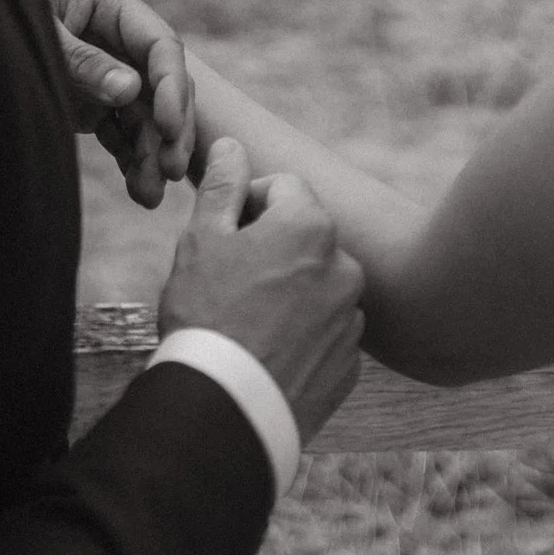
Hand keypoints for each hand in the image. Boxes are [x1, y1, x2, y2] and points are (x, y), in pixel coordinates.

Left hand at [46, 0, 195, 208]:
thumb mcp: (41, 33)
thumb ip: (83, 61)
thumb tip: (130, 90)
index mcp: (112, 4)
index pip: (160, 44)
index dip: (171, 86)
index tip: (168, 127)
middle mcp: (119, 39)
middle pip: (163, 84)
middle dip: (172, 128)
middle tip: (173, 169)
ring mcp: (110, 72)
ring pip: (146, 115)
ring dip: (153, 154)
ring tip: (149, 195)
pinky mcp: (97, 102)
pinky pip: (123, 132)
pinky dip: (132, 159)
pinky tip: (138, 189)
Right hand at [160, 138, 365, 444]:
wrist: (224, 408)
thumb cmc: (206, 315)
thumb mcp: (201, 239)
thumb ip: (222, 186)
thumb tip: (231, 146)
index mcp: (311, 226)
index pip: (282, 188)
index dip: (246, 207)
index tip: (224, 238)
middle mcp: (345, 266)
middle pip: (303, 238)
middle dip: (271, 250)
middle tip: (229, 284)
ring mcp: (351, 319)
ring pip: (315, 287)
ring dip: (288, 293)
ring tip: (247, 325)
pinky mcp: (350, 364)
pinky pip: (324, 334)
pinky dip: (301, 337)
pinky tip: (266, 355)